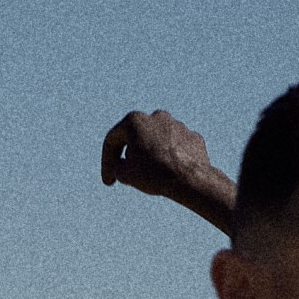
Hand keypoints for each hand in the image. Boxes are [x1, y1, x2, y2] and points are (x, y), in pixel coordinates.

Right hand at [99, 109, 234, 227]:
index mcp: (135, 120)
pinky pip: (176, 148)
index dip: (106, 162)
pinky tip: (170, 174)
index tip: (109, 182)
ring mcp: (177, 125)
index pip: (113, 140)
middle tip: (127, 175)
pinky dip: (171, 158)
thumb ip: (117, 166)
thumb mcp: (124, 174)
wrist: (190, 179)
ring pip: (158, 141)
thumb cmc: (153, 174)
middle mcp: (157, 116)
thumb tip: (122, 164)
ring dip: (152, 155)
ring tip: (151, 176)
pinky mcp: (192, 137)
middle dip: (130, 155)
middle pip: (136, 137)